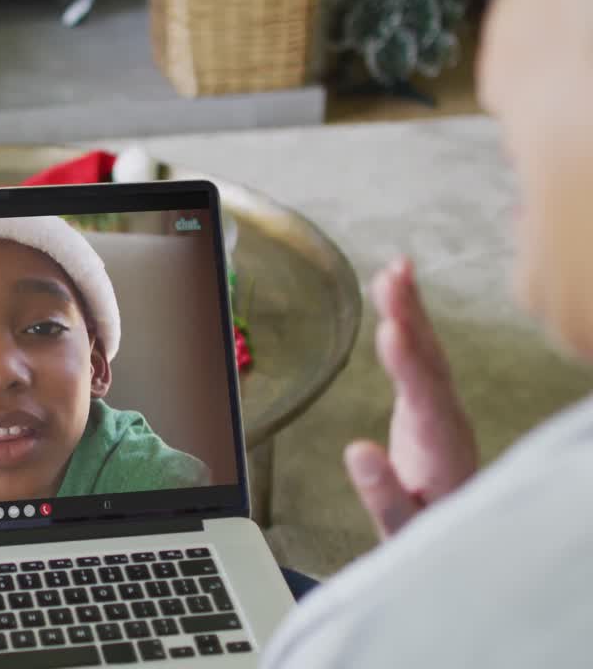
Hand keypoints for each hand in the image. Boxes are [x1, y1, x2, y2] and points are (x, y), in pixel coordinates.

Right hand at [344, 258, 477, 538]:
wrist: (442, 532)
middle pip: (431, 363)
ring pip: (429, 352)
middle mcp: (446, 421)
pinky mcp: (429, 400)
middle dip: (411, 320)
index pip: (425, 400)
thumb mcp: (397, 526)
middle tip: (392, 280)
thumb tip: (357, 451)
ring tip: (394, 271)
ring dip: (411, 310)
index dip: (409, 365)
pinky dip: (411, 321)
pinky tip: (399, 293)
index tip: (391, 331)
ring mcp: (441, 407)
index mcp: (440, 450)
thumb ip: (382, 492)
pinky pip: (421, 354)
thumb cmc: (418, 530)